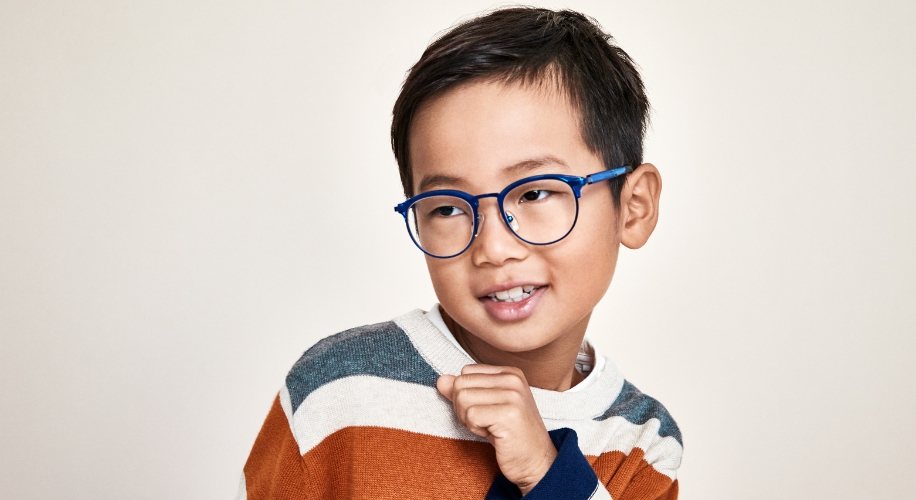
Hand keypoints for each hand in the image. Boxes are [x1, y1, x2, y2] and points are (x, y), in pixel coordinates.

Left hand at [437, 365, 556, 494]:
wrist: (535, 462)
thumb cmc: (509, 435)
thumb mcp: (485, 407)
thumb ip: (464, 390)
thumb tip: (441, 380)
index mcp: (510, 373)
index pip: (465, 372)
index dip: (467, 395)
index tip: (486, 411)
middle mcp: (513, 379)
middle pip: (461, 383)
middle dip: (464, 408)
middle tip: (486, 422)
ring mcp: (513, 395)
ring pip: (462, 398)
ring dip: (469, 419)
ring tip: (490, 427)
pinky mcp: (508, 414)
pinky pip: (470, 415)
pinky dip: (475, 429)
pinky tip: (493, 435)